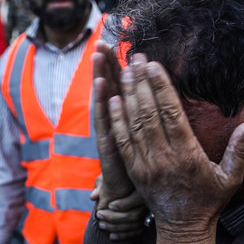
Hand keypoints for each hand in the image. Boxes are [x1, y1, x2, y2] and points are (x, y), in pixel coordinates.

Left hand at [90, 175, 146, 239]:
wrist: (126, 182)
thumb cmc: (116, 176)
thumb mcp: (108, 177)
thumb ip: (101, 185)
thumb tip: (94, 197)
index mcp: (141, 186)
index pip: (137, 198)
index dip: (124, 204)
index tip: (109, 205)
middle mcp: (148, 200)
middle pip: (135, 214)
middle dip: (115, 218)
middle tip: (99, 215)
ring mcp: (148, 212)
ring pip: (135, 225)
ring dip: (116, 228)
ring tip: (101, 225)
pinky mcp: (146, 221)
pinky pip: (136, 232)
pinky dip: (123, 235)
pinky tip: (111, 236)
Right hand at [92, 41, 134, 210]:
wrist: (126, 203)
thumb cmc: (142, 172)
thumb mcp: (145, 145)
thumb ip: (145, 121)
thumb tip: (144, 99)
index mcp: (127, 120)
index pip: (121, 88)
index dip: (118, 67)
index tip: (115, 45)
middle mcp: (116, 124)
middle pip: (111, 88)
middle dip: (107, 65)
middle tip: (101, 41)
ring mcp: (111, 136)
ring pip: (105, 101)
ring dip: (102, 77)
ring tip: (98, 54)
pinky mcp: (110, 150)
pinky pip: (105, 123)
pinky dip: (102, 104)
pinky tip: (102, 85)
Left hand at [108, 54, 243, 243]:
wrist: (184, 231)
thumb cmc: (210, 201)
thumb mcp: (231, 178)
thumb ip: (239, 150)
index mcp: (187, 156)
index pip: (171, 115)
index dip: (161, 88)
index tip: (155, 66)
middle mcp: (163, 159)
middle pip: (149, 114)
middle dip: (142, 84)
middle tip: (137, 58)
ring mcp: (145, 165)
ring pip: (133, 125)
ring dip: (128, 96)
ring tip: (125, 71)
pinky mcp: (134, 171)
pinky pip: (122, 142)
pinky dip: (117, 120)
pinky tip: (113, 100)